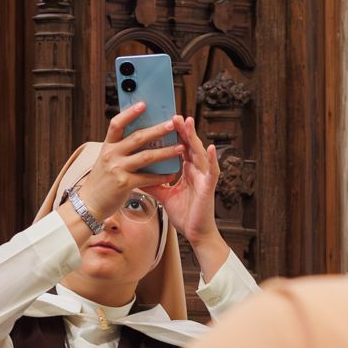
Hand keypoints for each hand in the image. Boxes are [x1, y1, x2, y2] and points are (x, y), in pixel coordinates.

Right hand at [71, 102, 184, 220]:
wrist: (90, 203)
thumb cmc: (102, 181)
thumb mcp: (107, 160)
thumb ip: (121, 149)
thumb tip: (143, 137)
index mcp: (107, 146)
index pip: (116, 124)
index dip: (130, 113)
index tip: (144, 104)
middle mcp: (111, 155)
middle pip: (137, 137)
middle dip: (157, 130)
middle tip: (173, 124)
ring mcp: (117, 169)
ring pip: (146, 156)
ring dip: (166, 152)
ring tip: (180, 147)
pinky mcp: (124, 184)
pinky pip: (147, 178)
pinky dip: (161, 176)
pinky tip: (172, 174)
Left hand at [143, 114, 219, 246]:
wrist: (195, 233)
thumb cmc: (184, 214)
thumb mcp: (164, 196)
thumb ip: (153, 184)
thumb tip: (135, 175)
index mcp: (187, 171)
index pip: (180, 147)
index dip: (174, 134)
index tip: (164, 121)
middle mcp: (197, 170)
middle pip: (189, 145)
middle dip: (182, 129)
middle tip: (173, 114)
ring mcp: (204, 177)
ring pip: (199, 153)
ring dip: (193, 137)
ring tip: (187, 122)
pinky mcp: (209, 187)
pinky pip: (211, 171)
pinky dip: (211, 159)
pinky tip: (210, 148)